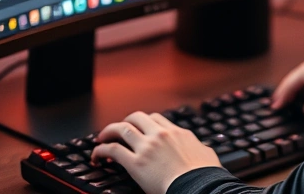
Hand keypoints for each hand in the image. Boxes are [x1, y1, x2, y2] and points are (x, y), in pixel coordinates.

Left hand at [92, 111, 220, 193]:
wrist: (198, 186)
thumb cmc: (204, 174)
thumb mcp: (206, 153)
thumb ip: (198, 147)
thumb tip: (201, 148)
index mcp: (177, 132)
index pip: (156, 118)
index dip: (144, 122)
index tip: (139, 128)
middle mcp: (160, 135)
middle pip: (137, 117)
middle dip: (125, 122)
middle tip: (118, 130)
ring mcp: (147, 147)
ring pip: (121, 129)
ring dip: (108, 132)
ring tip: (101, 139)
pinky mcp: (135, 163)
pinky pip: (112, 150)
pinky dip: (101, 150)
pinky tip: (97, 156)